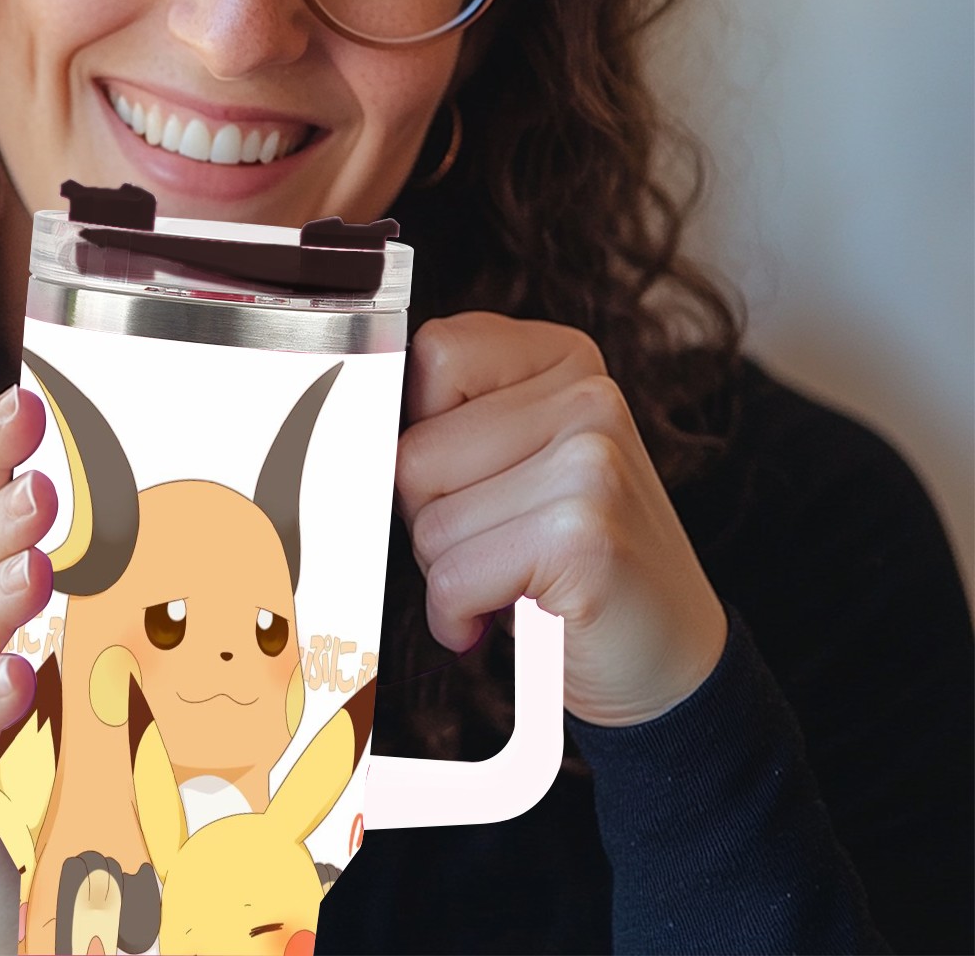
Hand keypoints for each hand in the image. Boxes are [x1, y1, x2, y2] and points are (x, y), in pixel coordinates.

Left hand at [396, 313, 726, 725]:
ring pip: (427, 518)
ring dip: (448, 570)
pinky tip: (504, 618)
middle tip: (496, 544)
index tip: (456, 478)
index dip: (419, 430)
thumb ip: (454, 419)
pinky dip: (458, 615)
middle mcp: (588, 396)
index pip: (433, 354)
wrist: (671, 663)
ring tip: (511, 577)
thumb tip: (347, 421)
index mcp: (566, 359)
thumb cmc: (571, 560)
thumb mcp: (519, 462)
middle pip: (415, 451)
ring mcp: (591, 461)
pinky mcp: (582, 534)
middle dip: (430, 515)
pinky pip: (453, 577)